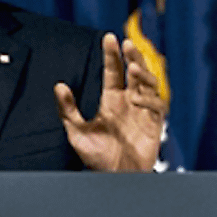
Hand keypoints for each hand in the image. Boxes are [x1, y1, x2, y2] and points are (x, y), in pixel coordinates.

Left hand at [53, 34, 165, 171]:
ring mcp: (143, 112)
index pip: (113, 72)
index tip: (109, 37)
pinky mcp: (154, 125)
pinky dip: (149, 99)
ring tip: (132, 66)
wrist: (113, 178)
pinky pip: (157, 106)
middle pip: (134, 72)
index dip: (111, 55)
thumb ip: (68, 109)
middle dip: (132, 56)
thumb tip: (58, 85)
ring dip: (143, 73)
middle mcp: (129, 102)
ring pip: (149, 84)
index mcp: (111, 101)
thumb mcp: (76, 132)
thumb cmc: (96, 157)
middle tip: (127, 43)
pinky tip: (137, 97)